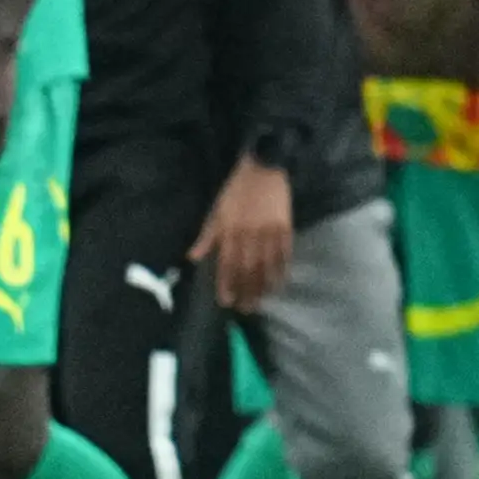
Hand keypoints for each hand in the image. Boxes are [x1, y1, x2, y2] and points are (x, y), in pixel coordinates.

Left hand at [190, 156, 295, 310]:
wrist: (263, 168)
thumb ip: (207, 236)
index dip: (226, 284)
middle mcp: (249, 235)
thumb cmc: (236, 190)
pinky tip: (279, 283)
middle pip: (248, 269)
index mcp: (230, 230)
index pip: (227, 263)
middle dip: (246, 291)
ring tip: (261, 302)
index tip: (226, 301)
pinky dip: (282, 271)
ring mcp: (270, 232)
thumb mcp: (216, 210)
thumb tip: (192, 257)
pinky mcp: (285, 228)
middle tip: (246, 309)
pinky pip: (284, 254)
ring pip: (267, 266)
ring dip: (264, 286)